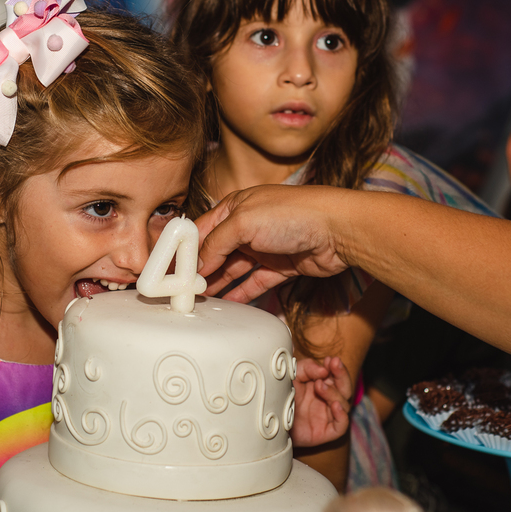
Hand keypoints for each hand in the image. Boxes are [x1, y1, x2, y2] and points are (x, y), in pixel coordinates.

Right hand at [195, 185, 353, 303]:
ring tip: (200, 302)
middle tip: (182, 291)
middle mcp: (248, 226)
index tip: (171, 270)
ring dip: (218, 284)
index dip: (185, 250)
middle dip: (199, 271)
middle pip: (216, 252)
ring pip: (234, 270)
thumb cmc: (294, 213)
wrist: (339, 230)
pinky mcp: (282, 266)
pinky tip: (228, 304)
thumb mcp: (244, 222)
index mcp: (235, 207)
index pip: (201, 230)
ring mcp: (265, 247)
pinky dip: (241, 294)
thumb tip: (199, 264)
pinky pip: (256, 283)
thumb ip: (216, 243)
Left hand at [290, 357, 352, 447]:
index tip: (330, 360)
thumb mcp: (293, 376)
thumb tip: (324, 370)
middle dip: (341, 375)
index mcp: (323, 384)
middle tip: (334, 364)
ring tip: (319, 384)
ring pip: (343, 403)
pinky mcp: (327, 432)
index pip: (336, 375)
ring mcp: (329, 415)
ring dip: (333, 392)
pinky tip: (335, 405)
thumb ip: (307, 368)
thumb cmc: (284, 397)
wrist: (272, 422)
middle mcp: (329, 399)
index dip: (336, 367)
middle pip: (344, 387)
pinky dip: (341, 415)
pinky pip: (341, 425)